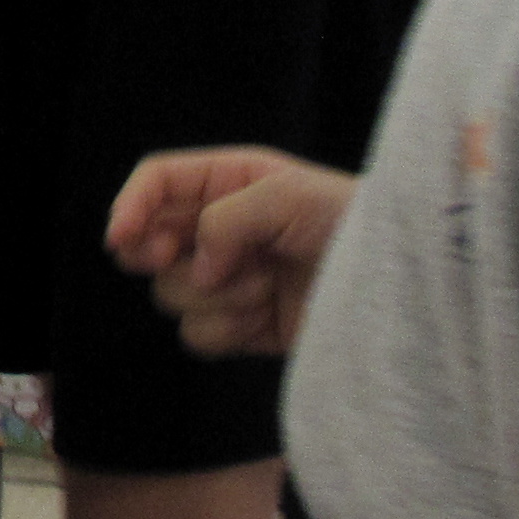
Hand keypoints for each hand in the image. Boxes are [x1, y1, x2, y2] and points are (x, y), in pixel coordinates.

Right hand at [107, 146, 352, 358]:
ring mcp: (231, 281)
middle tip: (190, 262)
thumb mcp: (290, 196)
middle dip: (168, 260)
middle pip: (152, 246)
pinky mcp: (244, 328)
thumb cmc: (353, 224)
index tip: (120, 240)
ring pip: (172, 296)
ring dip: (215, 297)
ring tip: (265, 288)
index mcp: (230, 182)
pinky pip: (199, 336)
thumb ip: (226, 218)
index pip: (158, 184)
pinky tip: (265, 319)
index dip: (130, 207)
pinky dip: (228, 330)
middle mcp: (222, 229)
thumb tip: (197, 265)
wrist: (398, 289)